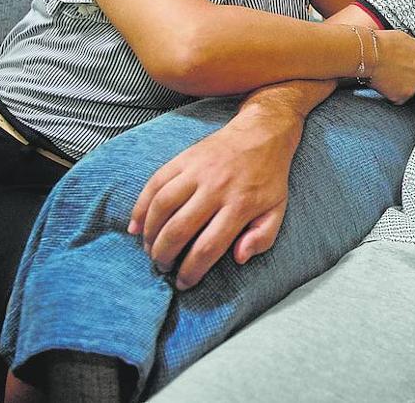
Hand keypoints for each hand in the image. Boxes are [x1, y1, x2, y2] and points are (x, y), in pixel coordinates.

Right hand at [127, 104, 302, 289]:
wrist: (262, 132)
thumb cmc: (269, 177)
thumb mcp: (278, 210)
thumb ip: (262, 237)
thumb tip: (239, 258)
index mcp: (240, 205)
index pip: (209, 246)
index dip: (192, 271)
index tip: (184, 283)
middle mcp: (216, 188)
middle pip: (179, 229)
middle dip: (165, 255)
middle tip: (162, 267)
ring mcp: (198, 171)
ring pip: (162, 206)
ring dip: (150, 233)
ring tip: (150, 249)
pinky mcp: (184, 158)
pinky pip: (155, 183)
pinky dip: (141, 206)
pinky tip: (136, 225)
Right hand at [368, 29, 414, 103]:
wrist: (369, 54)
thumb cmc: (379, 43)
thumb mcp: (400, 36)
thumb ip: (409, 45)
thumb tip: (405, 48)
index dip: (413, 65)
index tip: (405, 67)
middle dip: (409, 77)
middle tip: (395, 75)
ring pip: (410, 89)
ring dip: (401, 87)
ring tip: (387, 80)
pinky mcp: (404, 95)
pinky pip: (399, 98)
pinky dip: (392, 95)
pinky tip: (384, 87)